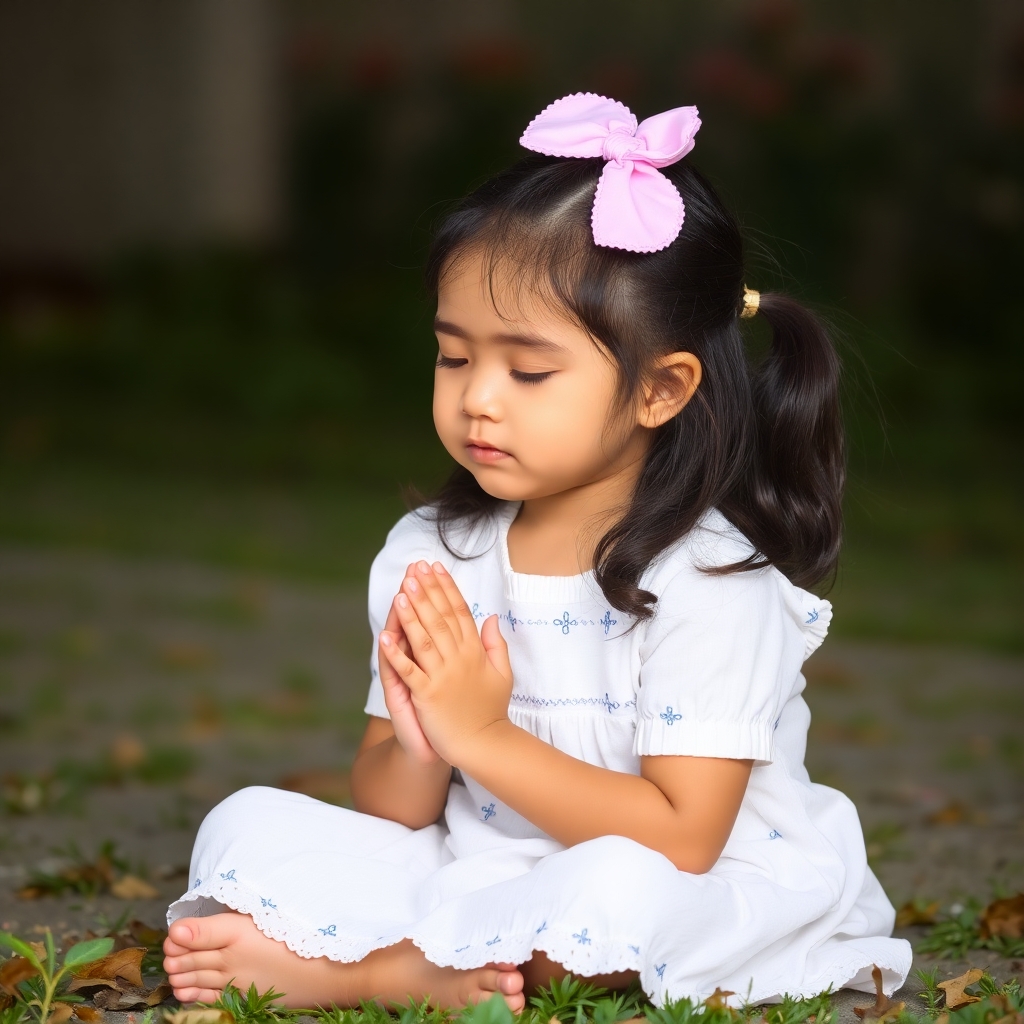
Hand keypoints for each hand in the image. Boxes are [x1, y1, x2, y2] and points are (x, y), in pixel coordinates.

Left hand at [378, 560, 512, 766]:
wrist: (484, 745)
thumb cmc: (491, 710)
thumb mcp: (502, 673)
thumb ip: (495, 644)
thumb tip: (491, 617)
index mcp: (474, 652)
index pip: (459, 612)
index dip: (446, 588)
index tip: (435, 568)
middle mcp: (459, 660)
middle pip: (440, 619)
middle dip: (426, 593)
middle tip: (414, 570)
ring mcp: (442, 677)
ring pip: (424, 640)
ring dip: (411, 615)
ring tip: (401, 592)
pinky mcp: (428, 696)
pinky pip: (409, 672)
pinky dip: (396, 655)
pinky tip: (384, 638)